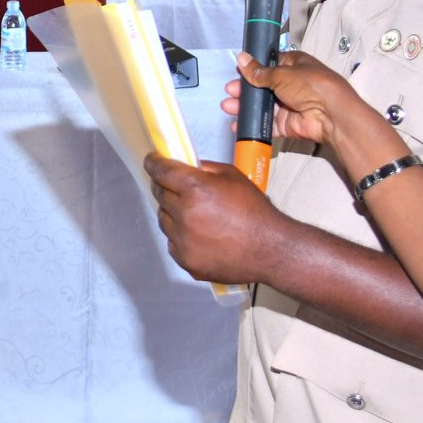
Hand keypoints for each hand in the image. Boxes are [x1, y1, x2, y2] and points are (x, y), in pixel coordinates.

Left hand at [144, 153, 285, 285]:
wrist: (270, 248)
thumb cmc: (254, 210)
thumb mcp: (232, 176)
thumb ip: (204, 169)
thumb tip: (185, 167)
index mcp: (194, 188)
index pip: (160, 171)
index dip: (153, 163)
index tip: (151, 161)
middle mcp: (184, 214)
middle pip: (159, 194)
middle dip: (164, 187)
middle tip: (175, 187)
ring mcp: (183, 240)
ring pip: (164, 219)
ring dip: (172, 212)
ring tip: (193, 214)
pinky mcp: (186, 260)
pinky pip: (173, 242)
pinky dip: (180, 236)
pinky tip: (198, 235)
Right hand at [216, 50, 386, 152]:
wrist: (331, 115)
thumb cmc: (311, 85)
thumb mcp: (282, 74)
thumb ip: (259, 71)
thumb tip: (241, 58)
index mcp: (294, 65)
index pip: (269, 64)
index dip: (253, 68)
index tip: (237, 70)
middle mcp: (291, 84)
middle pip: (263, 87)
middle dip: (245, 89)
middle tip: (230, 91)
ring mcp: (289, 105)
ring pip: (262, 105)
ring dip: (245, 106)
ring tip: (228, 107)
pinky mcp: (287, 124)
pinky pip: (267, 124)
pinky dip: (253, 124)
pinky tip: (238, 124)